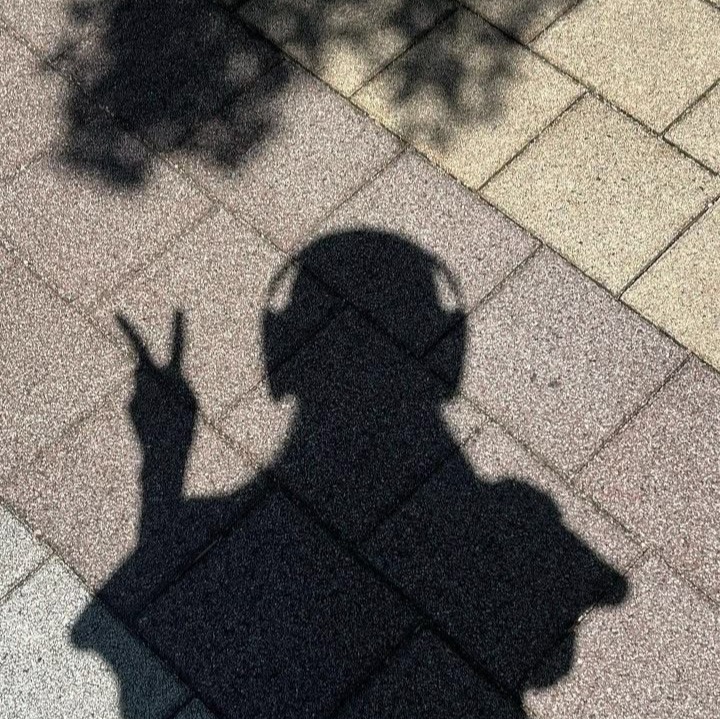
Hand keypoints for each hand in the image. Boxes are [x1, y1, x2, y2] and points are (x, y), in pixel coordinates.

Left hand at [116, 310, 196, 453]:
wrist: (165, 455)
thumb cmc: (184, 429)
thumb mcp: (189, 402)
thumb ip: (172, 382)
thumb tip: (140, 373)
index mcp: (176, 379)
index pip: (177, 347)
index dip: (179, 328)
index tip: (179, 308)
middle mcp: (153, 382)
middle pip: (142, 356)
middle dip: (129, 332)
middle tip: (117, 314)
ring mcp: (137, 392)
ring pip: (143, 384)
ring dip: (152, 393)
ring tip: (163, 415)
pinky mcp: (128, 405)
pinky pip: (139, 400)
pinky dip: (146, 408)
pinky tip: (154, 422)